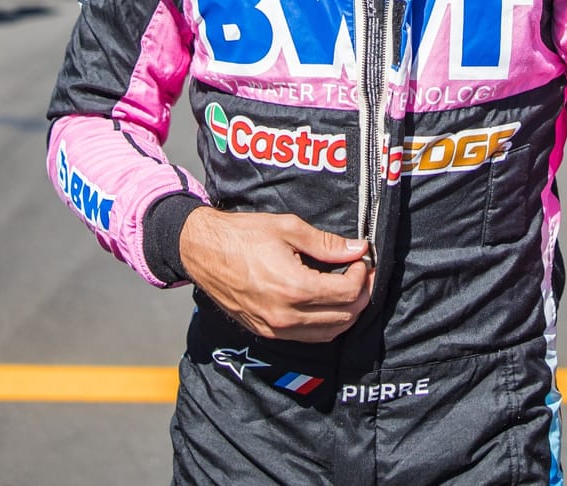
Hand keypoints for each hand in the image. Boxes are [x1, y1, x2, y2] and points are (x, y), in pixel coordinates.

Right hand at [178, 208, 372, 342]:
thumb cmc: (242, 236)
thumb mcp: (288, 228)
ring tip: (349, 288)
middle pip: (344, 316)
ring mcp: (275, 328)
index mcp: (293, 287)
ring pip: (329, 332)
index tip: (361, 260)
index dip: (362, 275)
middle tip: (363, 274)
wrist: (203, 251)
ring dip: (347, 313)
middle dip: (361, 295)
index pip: (347, 293)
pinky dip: (326, 324)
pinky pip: (308, 337)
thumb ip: (326, 243)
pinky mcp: (266, 332)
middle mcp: (286, 315)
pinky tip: (328, 304)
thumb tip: (358, 249)